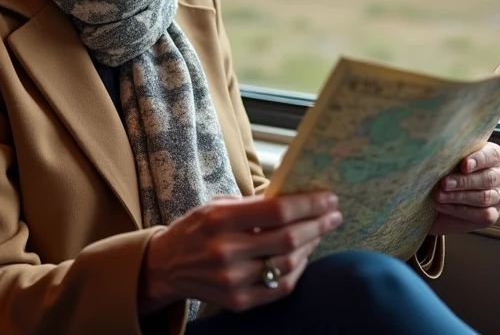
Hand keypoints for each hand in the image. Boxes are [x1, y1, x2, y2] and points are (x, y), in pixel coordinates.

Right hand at [138, 192, 341, 313]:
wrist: (166, 267)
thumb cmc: (196, 229)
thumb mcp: (217, 206)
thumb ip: (254, 205)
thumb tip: (297, 197)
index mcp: (220, 219)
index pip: (277, 211)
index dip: (309, 204)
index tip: (329, 198)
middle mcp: (226, 251)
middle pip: (288, 238)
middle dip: (318, 224)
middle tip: (334, 215)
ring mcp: (232, 280)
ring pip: (289, 264)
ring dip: (311, 246)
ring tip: (319, 233)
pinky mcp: (237, 301)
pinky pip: (280, 287)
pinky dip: (298, 270)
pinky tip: (303, 256)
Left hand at [429, 142, 499, 235]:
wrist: (441, 196)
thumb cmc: (449, 171)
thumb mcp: (452, 159)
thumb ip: (454, 154)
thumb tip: (442, 152)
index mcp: (495, 156)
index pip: (492, 155)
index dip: (478, 160)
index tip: (463, 165)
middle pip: (488, 178)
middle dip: (464, 181)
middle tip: (444, 183)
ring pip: (484, 197)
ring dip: (459, 197)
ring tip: (439, 195)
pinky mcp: (492, 215)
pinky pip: (481, 214)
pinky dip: (459, 210)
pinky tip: (443, 205)